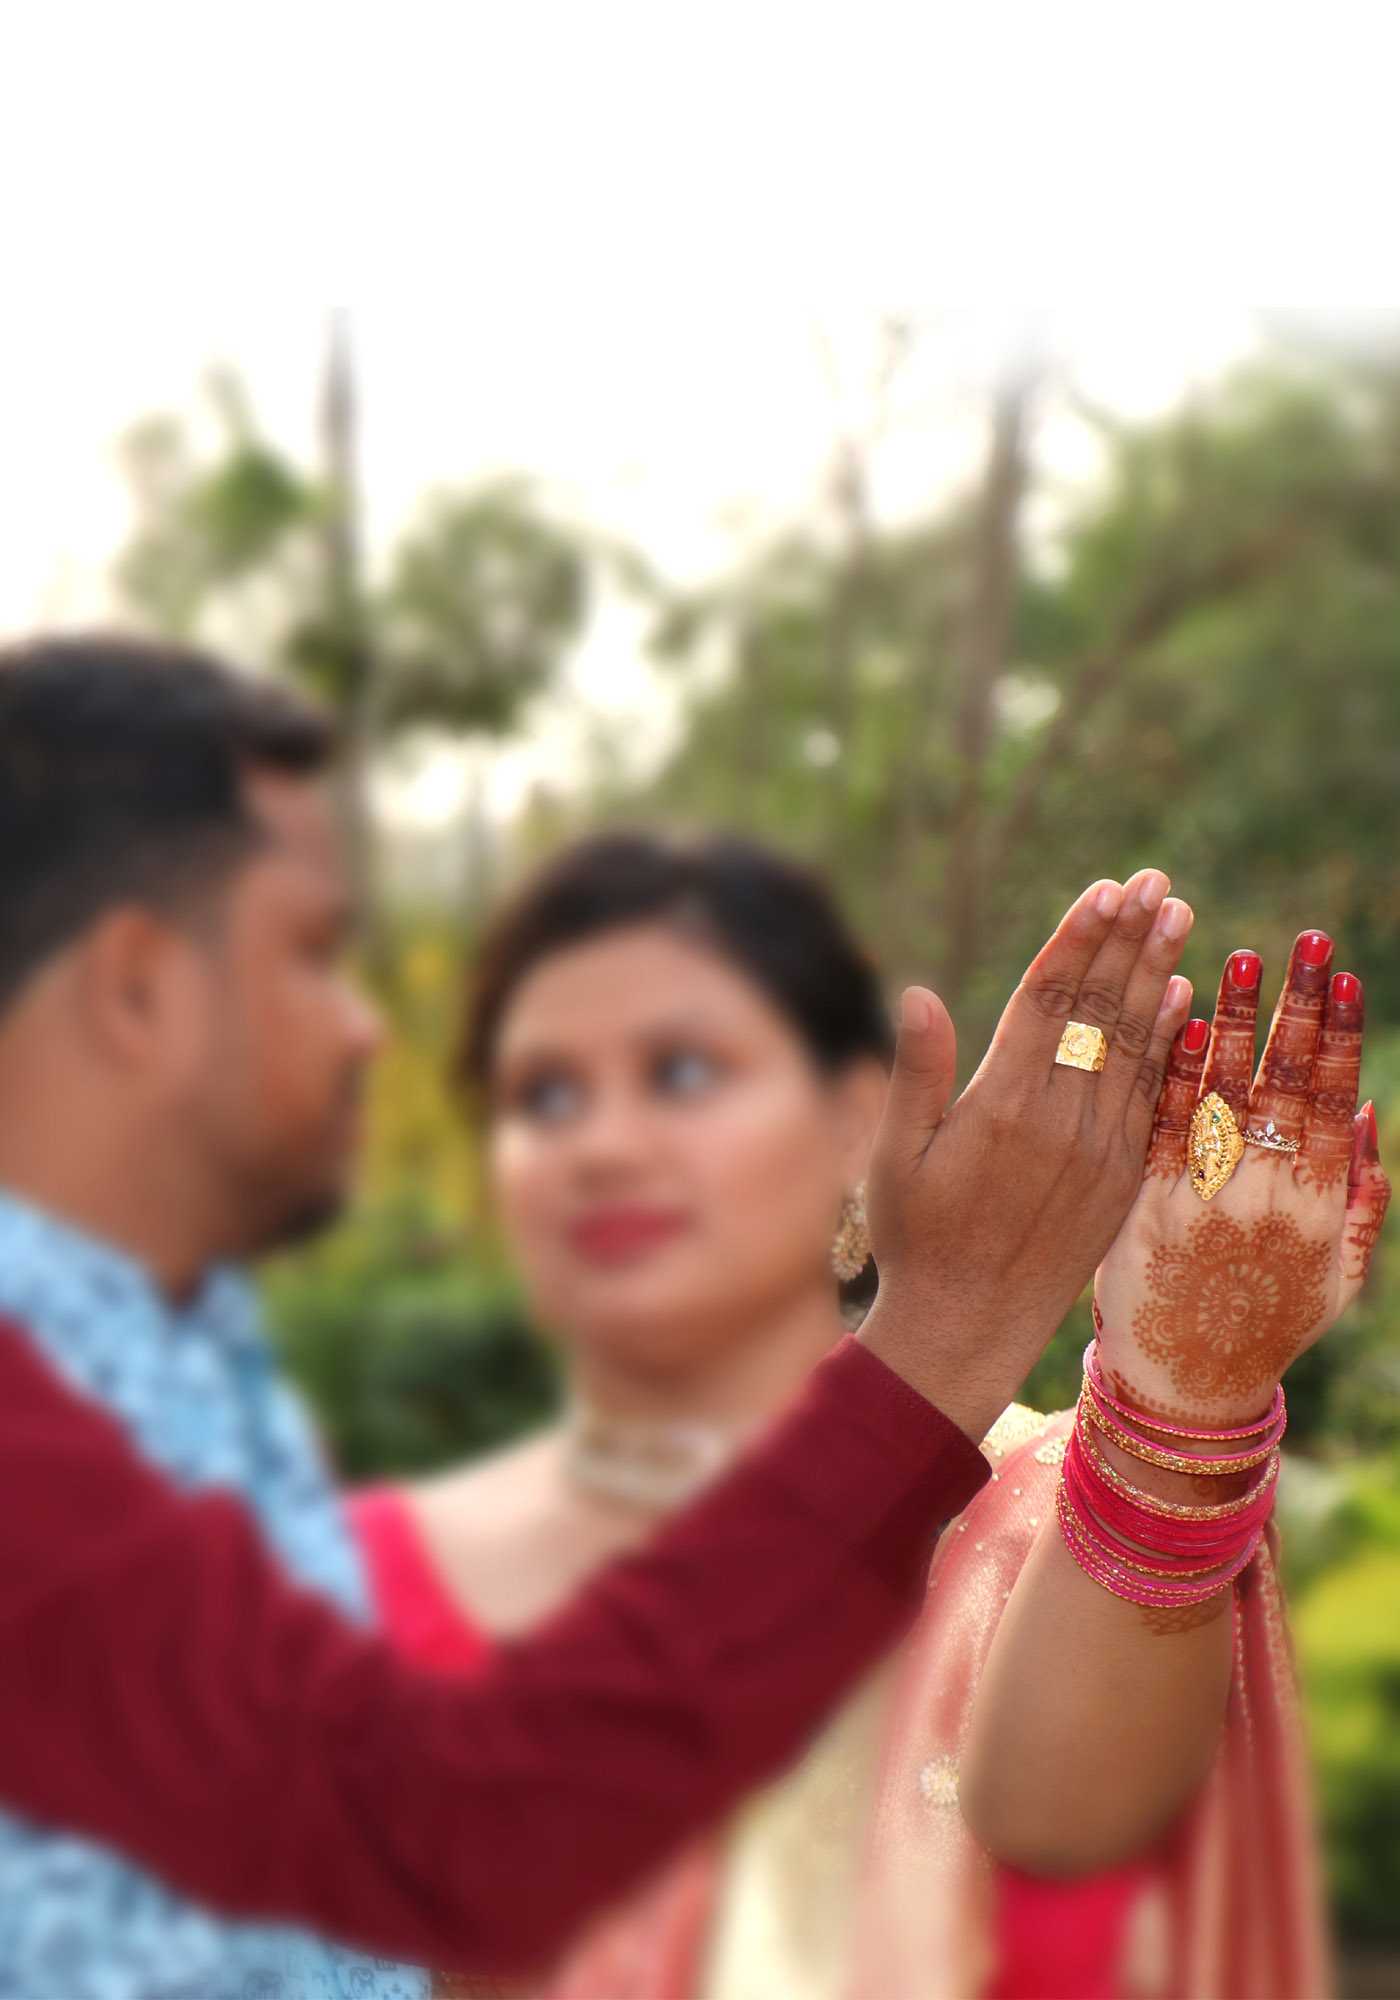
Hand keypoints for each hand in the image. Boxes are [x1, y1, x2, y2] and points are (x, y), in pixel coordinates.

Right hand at [859, 870, 1194, 1439]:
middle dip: (1129, 939)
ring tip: (1178, 916)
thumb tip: (918, 993)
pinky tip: (1182, 998)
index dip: (1079, 940)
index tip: (1105, 890)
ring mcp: (1098, 1150)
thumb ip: (917, 1072)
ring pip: (1135, 1044)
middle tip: (1155, 882)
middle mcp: (1060, 1122)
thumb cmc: (916, 1238)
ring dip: (1157, 974)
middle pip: (1102, 1009)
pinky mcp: (1120, 1176)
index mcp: (1002, 1106)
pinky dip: (1168, 1042)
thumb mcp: (898, 1156)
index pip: (1049, 1001)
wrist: (969, 1325)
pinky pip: (1150, 1094)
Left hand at [1094, 932, 1391, 1428]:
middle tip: (1306, 943)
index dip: (1338, 1040)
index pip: (1329, 1106)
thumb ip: (1361, 1199)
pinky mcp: (1142, 1205)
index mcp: (1315, 1213)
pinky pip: (1160, 1125)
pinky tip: (1179, 1018)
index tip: (1345, 980)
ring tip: (1242, 960)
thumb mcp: (1339, 1277)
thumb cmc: (1270, 1326)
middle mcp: (1261, 1200)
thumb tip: (1367, 1111)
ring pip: (1221, 1094)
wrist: (1184, 1388)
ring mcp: (1199, 1200)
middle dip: (1296, 1009)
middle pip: (1281, 1086)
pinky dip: (1172, 1072)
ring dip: (1234, 1023)